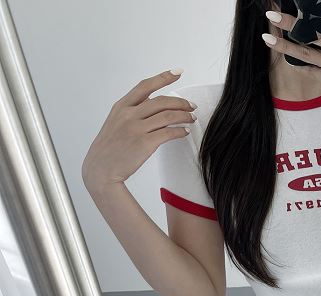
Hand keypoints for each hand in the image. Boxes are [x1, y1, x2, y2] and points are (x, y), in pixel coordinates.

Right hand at [82, 69, 196, 190]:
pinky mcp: (144, 143)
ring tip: (192, 118)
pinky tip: (185, 132)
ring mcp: (136, 128)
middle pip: (161, 101)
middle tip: (191, 106)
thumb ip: (131, 113)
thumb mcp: (115, 124)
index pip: (145, 86)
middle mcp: (128, 114)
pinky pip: (169, 133)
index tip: (178, 72)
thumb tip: (152, 107)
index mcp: (121, 107)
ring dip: (184, 116)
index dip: (163, 77)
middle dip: (180, 102)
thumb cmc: (109, 150)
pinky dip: (180, 131)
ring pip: (168, 115)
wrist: (101, 170)